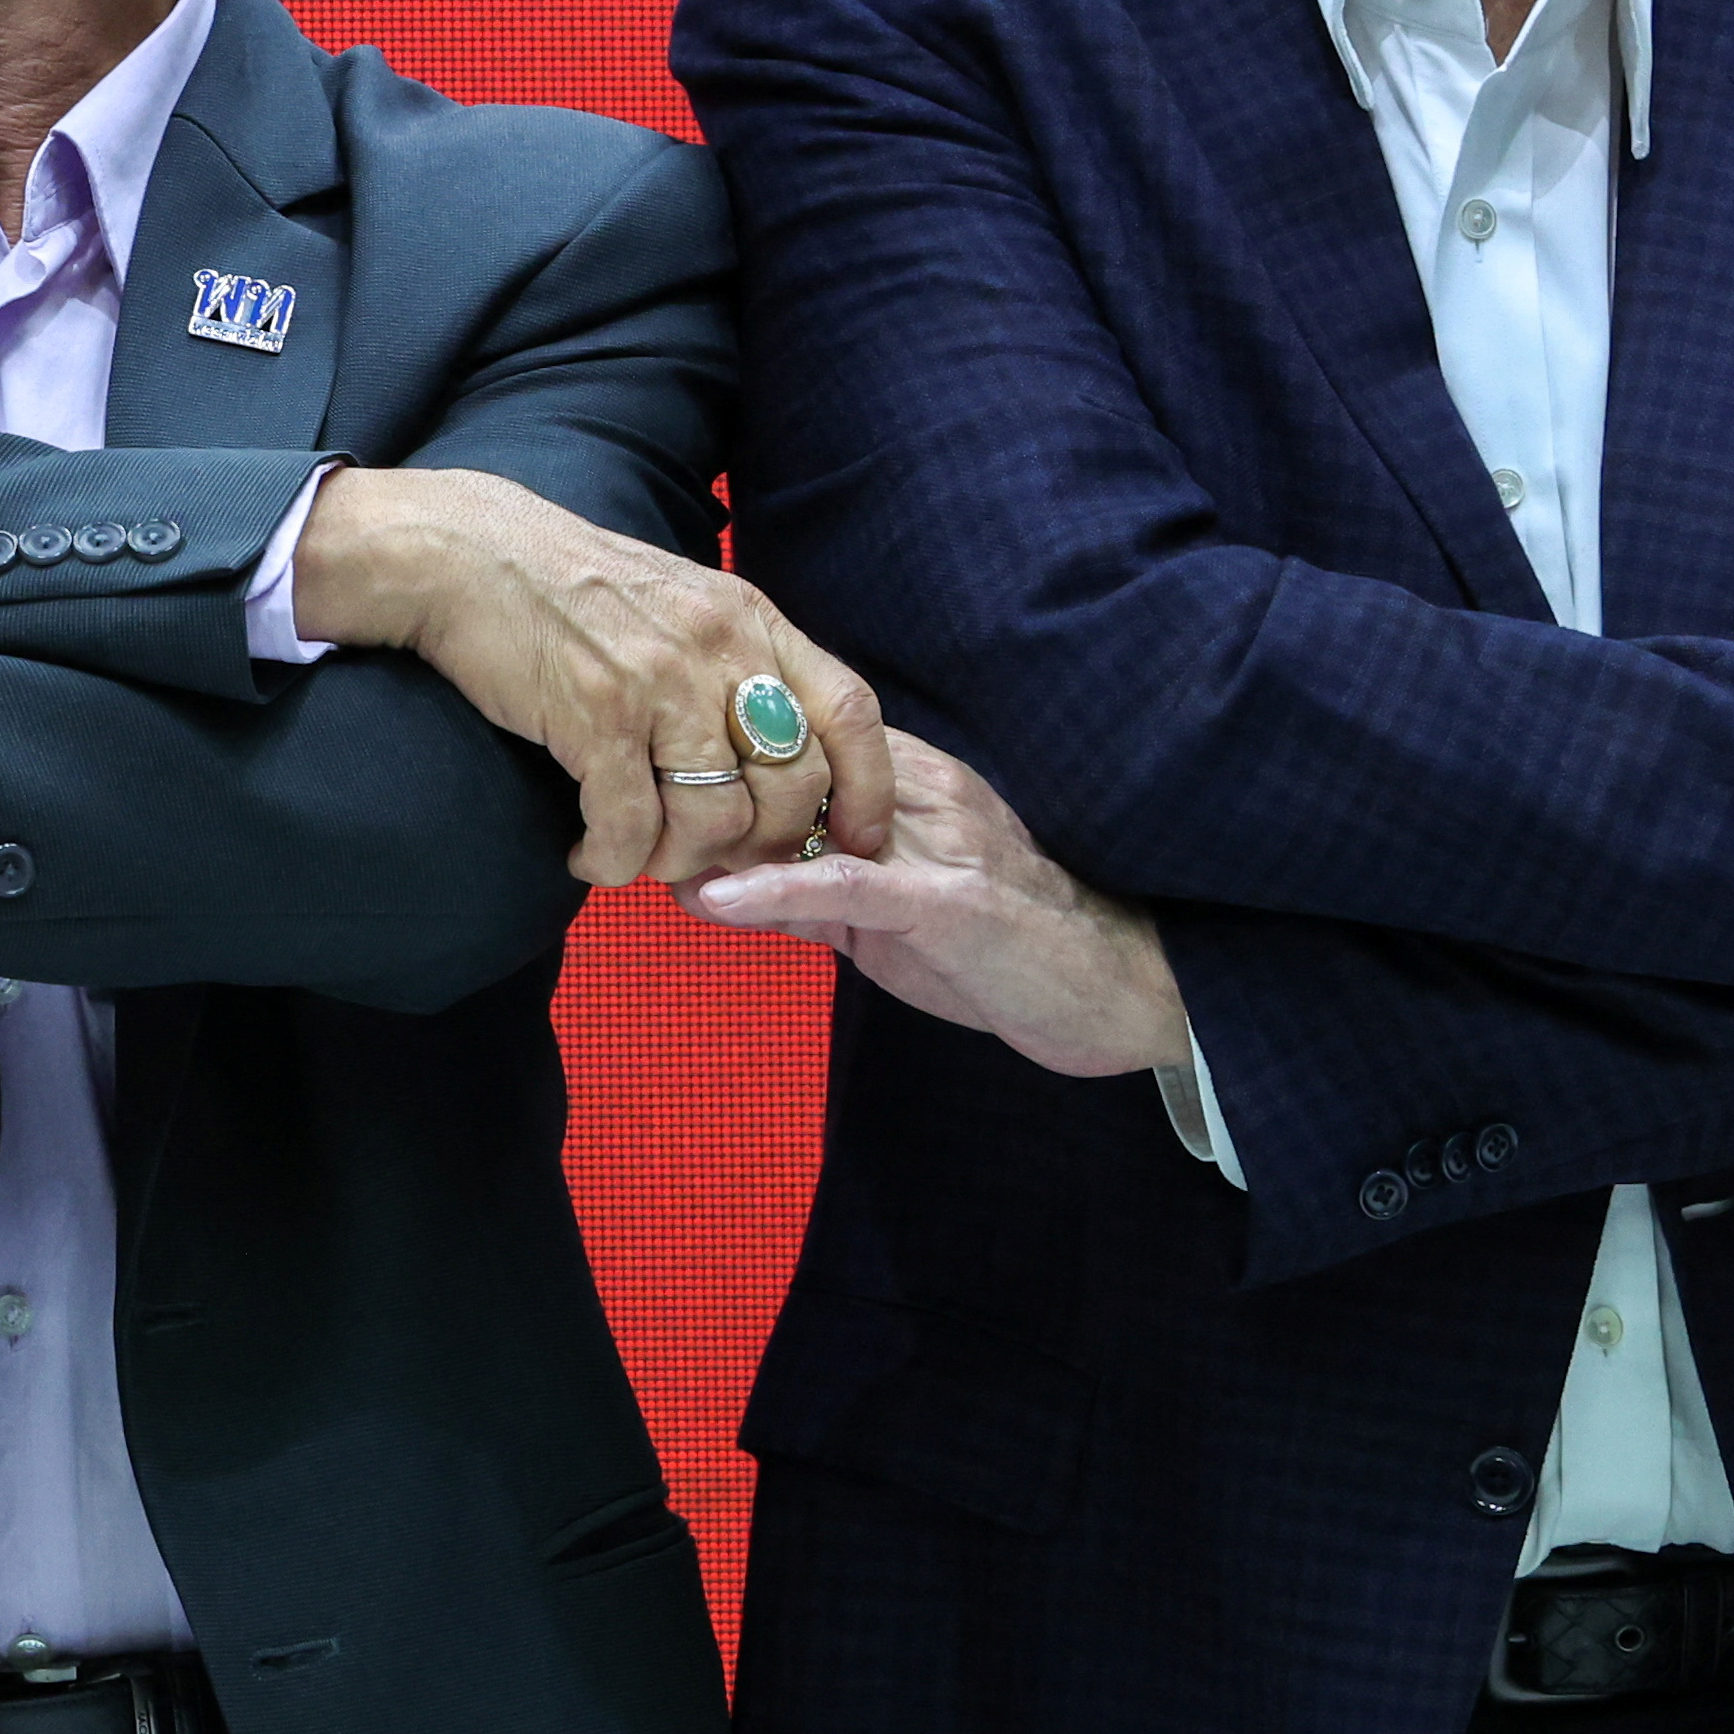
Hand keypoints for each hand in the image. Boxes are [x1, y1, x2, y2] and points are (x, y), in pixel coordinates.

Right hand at [290, 465, 892, 886]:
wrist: (468, 555)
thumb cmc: (567, 585)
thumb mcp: (679, 602)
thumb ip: (732, 663)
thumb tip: (768, 751)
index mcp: (751, 621)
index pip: (850, 711)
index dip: (867, 789)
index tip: (853, 839)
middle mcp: (720, 650)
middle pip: (792, 786)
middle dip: (762, 848)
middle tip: (715, 862)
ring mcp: (661, 683)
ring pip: (715, 819)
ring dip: (679, 862)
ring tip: (639, 858)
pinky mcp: (595, 716)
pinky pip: (630, 826)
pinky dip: (612, 861)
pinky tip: (587, 855)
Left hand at [683, 732, 1191, 1080]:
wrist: (1108, 990)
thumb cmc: (996, 949)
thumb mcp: (881, 913)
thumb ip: (803, 891)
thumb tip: (703, 885)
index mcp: (904, 778)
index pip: (790, 743)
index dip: (714, 763)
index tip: (642, 784)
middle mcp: (917, 791)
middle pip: (787, 768)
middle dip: (704, 792)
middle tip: (625, 819)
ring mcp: (937, 842)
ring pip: (810, 813)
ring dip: (720, 834)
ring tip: (645, 853)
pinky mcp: (951, 901)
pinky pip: (849, 883)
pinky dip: (778, 886)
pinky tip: (715, 896)